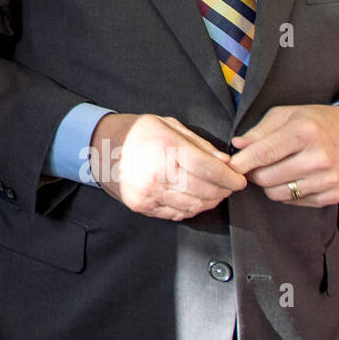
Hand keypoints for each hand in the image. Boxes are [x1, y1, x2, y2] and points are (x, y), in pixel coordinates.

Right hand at [89, 112, 246, 220]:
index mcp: (166, 148)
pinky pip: (176, 214)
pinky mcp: (142, 205)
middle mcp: (158, 173)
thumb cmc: (136, 132)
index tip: (239, 180)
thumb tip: (224, 161)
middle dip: (223, 191)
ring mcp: (149, 193)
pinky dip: (191, 209)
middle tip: (229, 186)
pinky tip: (193, 199)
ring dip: (209, 202)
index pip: (209, 169)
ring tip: (214, 193)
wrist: (98, 146)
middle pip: (205, 191)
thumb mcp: (167, 125)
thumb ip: (198, 143)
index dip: (230, 178)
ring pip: (193, 206)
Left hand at [229, 104, 338, 206]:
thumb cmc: (316, 121)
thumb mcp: (287, 115)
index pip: (264, 154)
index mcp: (304, 132)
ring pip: (277, 194)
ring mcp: (327, 179)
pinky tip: (293, 177)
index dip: (242, 163)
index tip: (230, 166)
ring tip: (275, 169)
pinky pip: (294, 202)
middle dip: (253, 173)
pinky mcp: (333, 195)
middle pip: (267, 178)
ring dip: (269, 184)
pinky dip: (287, 192)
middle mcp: (318, 158)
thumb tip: (238, 145)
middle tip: (254, 165)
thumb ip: (260, 131)